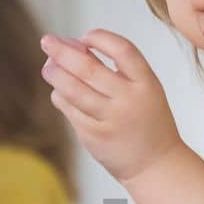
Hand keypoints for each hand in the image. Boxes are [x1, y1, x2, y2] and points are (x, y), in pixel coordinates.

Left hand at [40, 29, 183, 183]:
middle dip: (62, 51)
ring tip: (47, 67)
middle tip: (47, 41)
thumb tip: (74, 45)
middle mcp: (129, 100)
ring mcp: (111, 120)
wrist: (156, 165)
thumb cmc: (146, 121)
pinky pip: (70, 110)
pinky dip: (60, 97)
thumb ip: (115, 69)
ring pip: (73, 90)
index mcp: (147, 83)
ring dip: (55, 74)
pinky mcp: (95, 136)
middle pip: (89, 68)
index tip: (85, 37)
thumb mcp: (144, 91)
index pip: (122, 49)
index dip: (100, 38)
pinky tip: (58, 92)